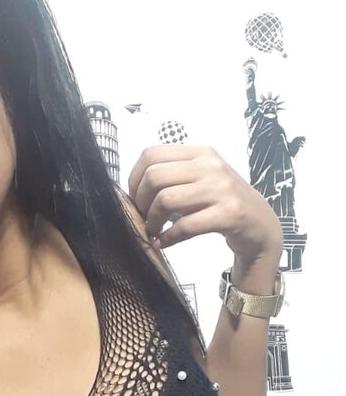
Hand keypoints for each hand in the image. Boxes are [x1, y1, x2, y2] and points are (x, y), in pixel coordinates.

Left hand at [128, 144, 283, 265]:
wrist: (260, 224)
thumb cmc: (223, 203)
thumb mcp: (200, 180)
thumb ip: (173, 177)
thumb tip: (133, 192)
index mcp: (200, 153)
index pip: (151, 155)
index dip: (134, 179)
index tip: (135, 198)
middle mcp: (210, 165)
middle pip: (154, 177)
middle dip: (141, 202)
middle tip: (143, 217)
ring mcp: (221, 188)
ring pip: (166, 200)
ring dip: (153, 221)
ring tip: (153, 231)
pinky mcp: (228, 213)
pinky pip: (186, 226)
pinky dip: (168, 238)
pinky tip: (164, 243)